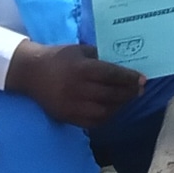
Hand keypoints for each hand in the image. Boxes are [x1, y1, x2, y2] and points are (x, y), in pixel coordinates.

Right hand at [6, 40, 145, 128]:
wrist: (30, 72)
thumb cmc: (59, 57)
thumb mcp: (80, 50)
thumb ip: (100, 57)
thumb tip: (123, 64)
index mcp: (82, 68)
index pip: (112, 75)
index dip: (129, 79)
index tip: (143, 80)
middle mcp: (78, 88)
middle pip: (110, 95)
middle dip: (128, 94)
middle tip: (139, 91)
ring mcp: (72, 105)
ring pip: (103, 112)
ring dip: (118, 107)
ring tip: (126, 100)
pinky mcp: (66, 116)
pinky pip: (91, 122)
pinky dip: (105, 118)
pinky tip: (111, 110)